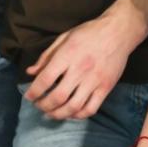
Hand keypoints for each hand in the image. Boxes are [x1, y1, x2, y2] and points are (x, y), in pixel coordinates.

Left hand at [23, 12, 139, 119]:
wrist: (118, 32)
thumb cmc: (89, 33)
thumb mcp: (65, 37)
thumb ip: (46, 56)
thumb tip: (30, 72)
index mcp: (68, 54)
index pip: (46, 79)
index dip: (34, 91)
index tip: (29, 96)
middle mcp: (80, 69)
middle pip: (58, 96)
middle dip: (44, 105)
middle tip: (38, 106)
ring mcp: (95, 80)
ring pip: (73, 107)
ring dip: (58, 114)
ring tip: (51, 114)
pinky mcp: (106, 87)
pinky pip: (91, 109)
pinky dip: (78, 115)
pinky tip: (70, 113)